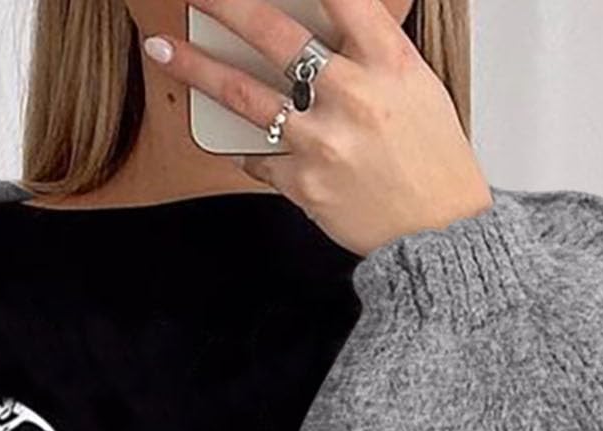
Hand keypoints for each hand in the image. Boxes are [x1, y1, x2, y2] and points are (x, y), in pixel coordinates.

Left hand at [140, 0, 491, 253]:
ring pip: (245, 95)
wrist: (438, 235)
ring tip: (164, 49)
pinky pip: (257, 157)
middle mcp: (354, 95)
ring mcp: (324, 142)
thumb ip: (372, 52)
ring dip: (197, 68)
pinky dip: (243, 146)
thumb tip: (329, 24)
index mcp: (390, 62)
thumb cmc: (433, 161)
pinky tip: (231, 137)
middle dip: (227, 5)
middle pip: (276, 34)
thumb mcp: (417, 88)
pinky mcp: (304, 184)